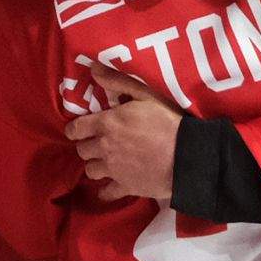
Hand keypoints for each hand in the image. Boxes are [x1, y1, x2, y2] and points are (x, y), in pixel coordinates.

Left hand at [68, 61, 179, 202]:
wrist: (186, 156)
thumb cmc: (168, 121)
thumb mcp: (145, 94)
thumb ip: (118, 81)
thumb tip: (93, 68)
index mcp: (107, 124)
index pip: (76, 128)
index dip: (74, 129)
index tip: (77, 130)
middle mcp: (104, 148)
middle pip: (82, 150)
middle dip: (87, 146)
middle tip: (97, 143)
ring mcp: (113, 170)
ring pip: (91, 171)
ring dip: (95, 166)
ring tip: (105, 162)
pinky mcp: (125, 187)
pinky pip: (107, 192)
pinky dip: (106, 190)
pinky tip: (110, 187)